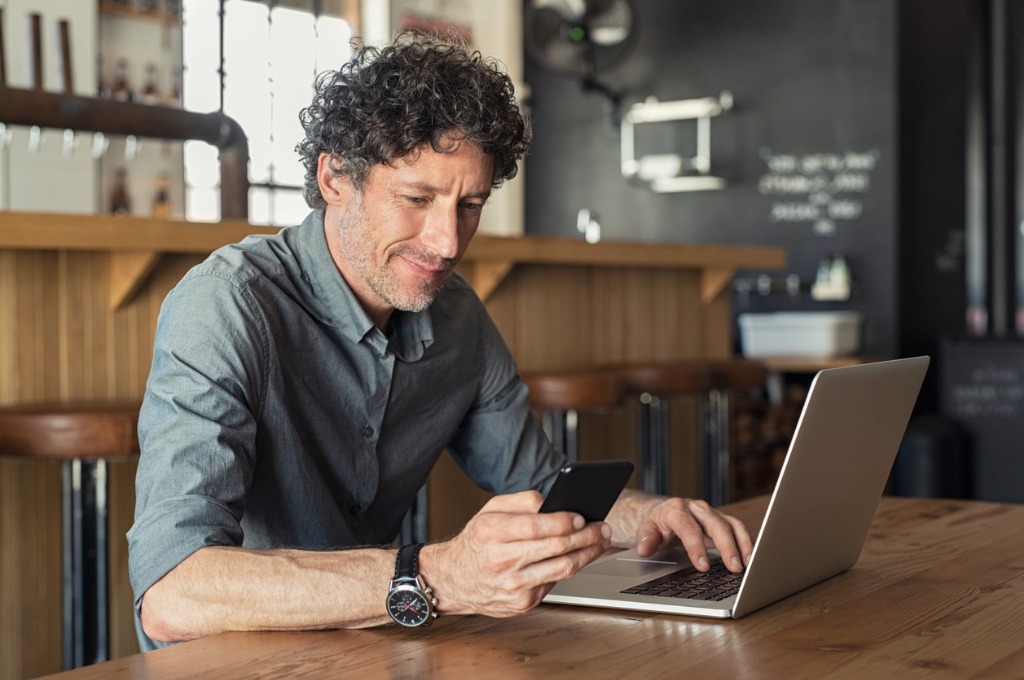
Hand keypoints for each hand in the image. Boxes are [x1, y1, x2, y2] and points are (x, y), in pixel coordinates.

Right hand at [421, 491, 610, 617]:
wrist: (454, 580)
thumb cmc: (477, 542)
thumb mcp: (489, 511)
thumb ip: (520, 501)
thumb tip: (552, 501)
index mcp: (491, 533)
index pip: (536, 526)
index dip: (564, 521)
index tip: (582, 516)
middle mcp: (501, 561)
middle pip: (555, 548)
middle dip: (586, 536)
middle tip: (602, 528)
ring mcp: (513, 586)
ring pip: (563, 569)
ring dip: (587, 554)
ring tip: (599, 542)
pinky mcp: (522, 603)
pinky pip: (555, 582)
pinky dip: (570, 568)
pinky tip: (579, 557)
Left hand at [633, 497, 752, 572]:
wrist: (663, 512)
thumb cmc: (657, 523)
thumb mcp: (646, 530)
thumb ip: (646, 539)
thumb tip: (644, 549)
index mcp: (676, 509)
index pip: (689, 528)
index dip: (697, 547)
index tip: (702, 566)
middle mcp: (697, 508)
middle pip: (716, 525)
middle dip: (727, 547)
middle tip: (734, 568)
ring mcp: (711, 513)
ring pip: (732, 525)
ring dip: (743, 544)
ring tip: (749, 564)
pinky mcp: (721, 520)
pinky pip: (738, 529)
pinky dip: (747, 543)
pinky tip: (752, 558)